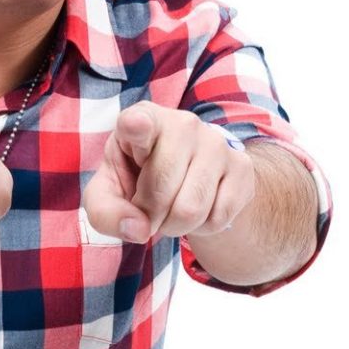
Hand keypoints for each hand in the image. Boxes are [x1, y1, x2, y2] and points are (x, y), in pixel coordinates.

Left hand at [82, 102, 254, 242]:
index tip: (134, 124)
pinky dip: (203, 228)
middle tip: (149, 211)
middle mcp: (182, 124)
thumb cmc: (136, 177)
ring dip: (175, 226)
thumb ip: (106, 212)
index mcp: (142, 119)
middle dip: (151, 216)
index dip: (136, 125)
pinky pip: (219, 217)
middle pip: (161, 190)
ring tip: (170, 211)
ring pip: (191, 209)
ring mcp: (216, 143)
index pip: (138, 121)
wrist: (187, 176)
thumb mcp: (108, 192)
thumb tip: (139, 229)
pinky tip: (198, 208)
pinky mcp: (241, 167)